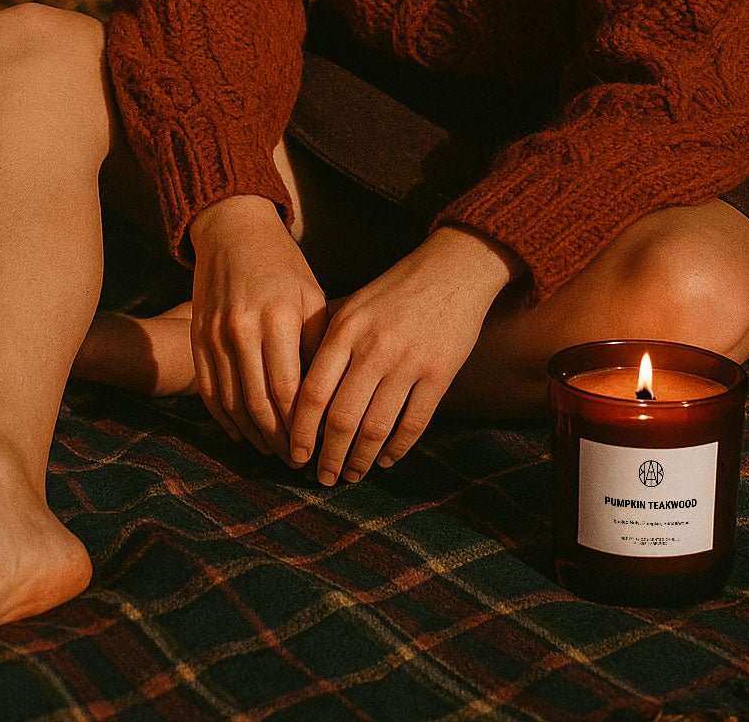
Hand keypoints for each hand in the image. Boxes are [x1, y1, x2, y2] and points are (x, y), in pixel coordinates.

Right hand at [188, 195, 330, 460]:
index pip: (289, 390)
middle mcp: (242, 330)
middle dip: (279, 439)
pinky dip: (226, 419)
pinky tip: (243, 433)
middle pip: (260, 404)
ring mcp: (214, 336)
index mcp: (277, 318)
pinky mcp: (197, 339)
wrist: (233, 231)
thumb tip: (328, 399)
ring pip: (232, 404)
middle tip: (296, 460)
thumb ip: (317, 345)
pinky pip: (209, 391)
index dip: (301, 427)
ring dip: (253, 435)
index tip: (315, 448)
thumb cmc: (284, 265)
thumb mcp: (312, 297)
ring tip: (273, 451)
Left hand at [287, 233, 503, 485]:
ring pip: (376, 428)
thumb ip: (326, 339)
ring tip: (351, 475)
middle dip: (329, 457)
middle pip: (341, 419)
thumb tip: (295, 385)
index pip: (312, 393)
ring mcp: (408, 362)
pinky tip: (386, 459)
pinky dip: (397, 449)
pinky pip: (414, 424)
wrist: (453, 268)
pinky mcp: (440, 373)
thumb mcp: (353, 303)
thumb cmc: (396, 289)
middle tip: (323, 478)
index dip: (301, 432)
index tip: (295, 455)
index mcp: (345, 330)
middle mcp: (373, 348)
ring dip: (360, 460)